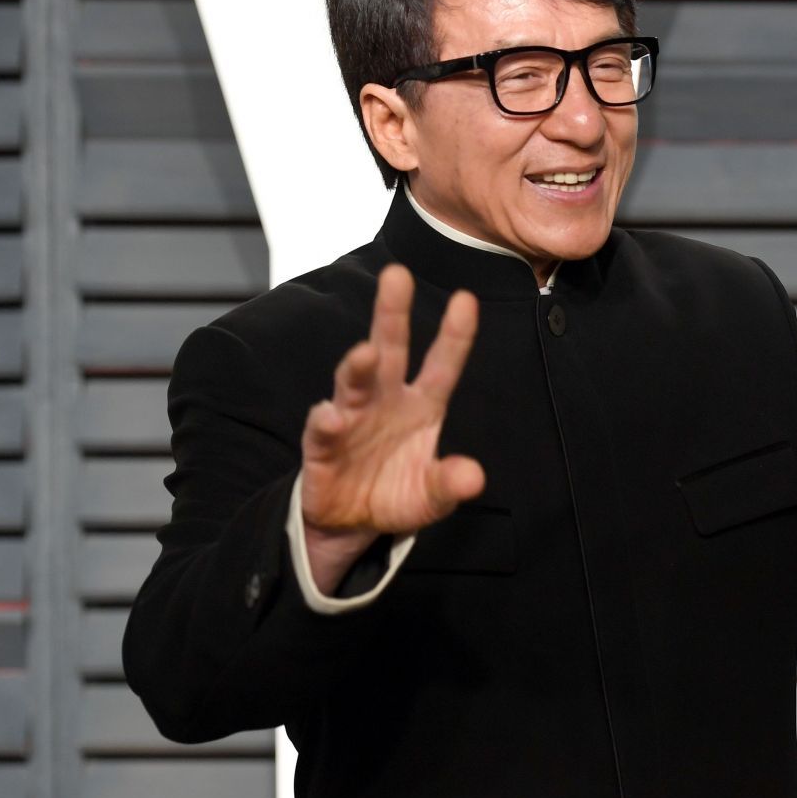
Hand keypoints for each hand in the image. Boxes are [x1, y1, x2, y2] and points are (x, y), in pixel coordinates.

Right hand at [299, 264, 484, 592]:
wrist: (352, 523)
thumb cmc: (397, 493)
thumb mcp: (433, 495)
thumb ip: (450, 483)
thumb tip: (473, 477)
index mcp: (422, 405)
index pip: (442, 365)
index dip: (454, 335)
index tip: (466, 299)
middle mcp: (385, 401)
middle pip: (389, 350)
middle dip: (392, 313)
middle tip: (397, 274)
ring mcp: (352, 419)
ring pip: (353, 382)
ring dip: (357, 366)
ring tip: (364, 352)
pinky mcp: (322, 448)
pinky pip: (323, 430)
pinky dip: (326, 423)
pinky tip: (331, 416)